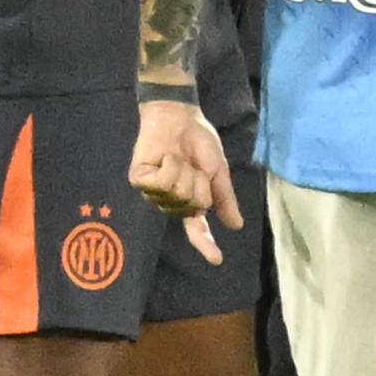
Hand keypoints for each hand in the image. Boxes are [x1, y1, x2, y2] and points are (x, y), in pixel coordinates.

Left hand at [129, 98, 243, 263]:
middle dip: (199, 182)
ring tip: (177, 157)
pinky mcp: (139, 179)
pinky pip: (161, 183)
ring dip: (184, 171)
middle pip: (193, 205)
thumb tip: (236, 226)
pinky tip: (166, 156)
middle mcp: (170, 200)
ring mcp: (153, 191)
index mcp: (190, 200)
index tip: (217, 259)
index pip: (197, 228)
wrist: (180, 116)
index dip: (206, 244)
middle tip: (193, 163)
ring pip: (177, 195)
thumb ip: (224, 199)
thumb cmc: (199, 141)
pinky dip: (169, 166)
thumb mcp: (218, 172)